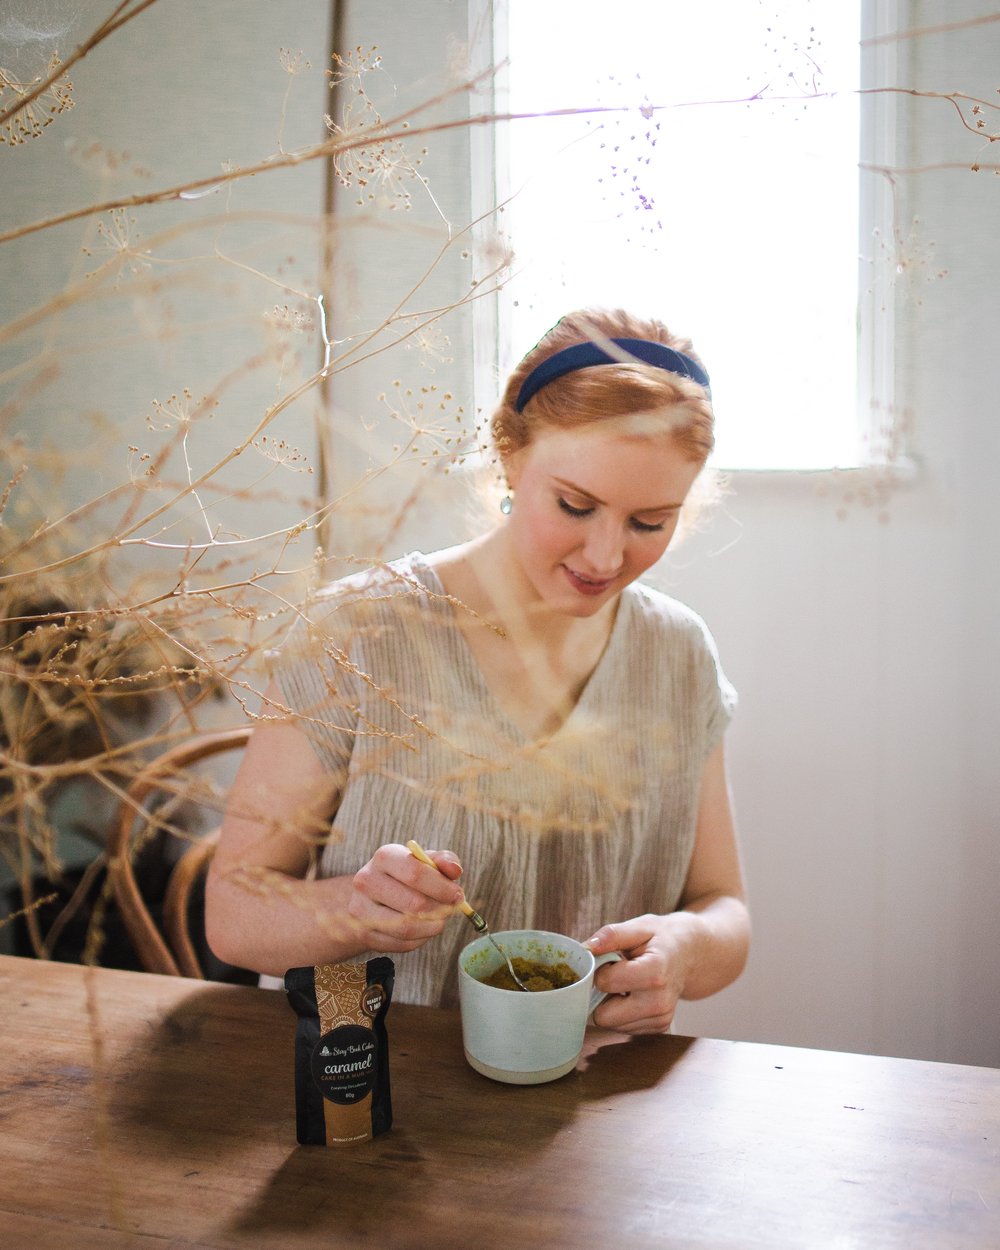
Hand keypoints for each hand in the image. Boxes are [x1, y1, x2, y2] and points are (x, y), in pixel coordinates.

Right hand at [345, 842, 464, 952]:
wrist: (372, 896)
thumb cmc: (405, 876)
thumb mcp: (425, 861)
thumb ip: (444, 860)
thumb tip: (454, 870)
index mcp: (385, 857)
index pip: (415, 873)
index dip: (442, 888)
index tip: (458, 895)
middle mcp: (367, 881)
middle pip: (413, 904)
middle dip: (440, 909)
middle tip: (451, 909)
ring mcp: (361, 909)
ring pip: (406, 927)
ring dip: (432, 926)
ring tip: (440, 919)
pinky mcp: (364, 934)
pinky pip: (400, 944)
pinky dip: (420, 939)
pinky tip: (424, 929)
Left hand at [584, 913, 697, 1034]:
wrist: (690, 954)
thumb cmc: (662, 938)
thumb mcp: (640, 926)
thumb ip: (612, 935)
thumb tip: (587, 948)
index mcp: (654, 973)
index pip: (605, 983)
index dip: (601, 969)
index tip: (613, 959)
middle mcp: (659, 1002)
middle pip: (604, 1016)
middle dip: (603, 995)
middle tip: (617, 975)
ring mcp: (661, 1018)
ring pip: (612, 1025)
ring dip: (613, 1005)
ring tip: (629, 983)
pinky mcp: (659, 1027)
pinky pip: (623, 1028)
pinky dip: (623, 1012)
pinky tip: (636, 994)